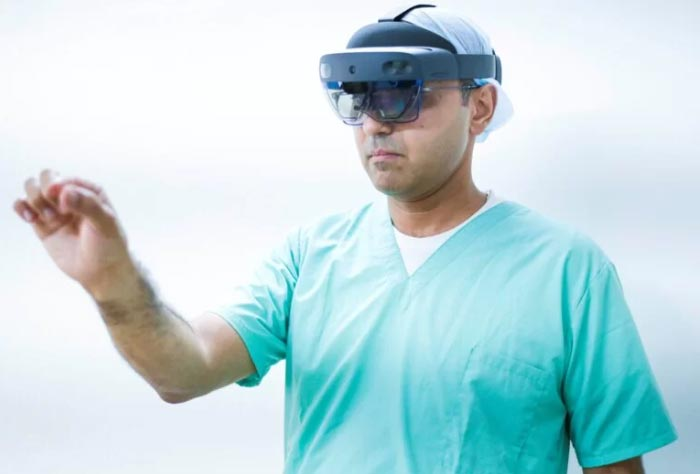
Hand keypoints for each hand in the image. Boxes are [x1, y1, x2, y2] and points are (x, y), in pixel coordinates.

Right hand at [13, 169, 136, 299]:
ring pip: (32, 189)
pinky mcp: (43, 225)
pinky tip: (30, 218)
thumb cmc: (109, 245)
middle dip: (44, 190)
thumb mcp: (105, 223)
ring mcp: (56, 210)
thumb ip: (88, 205)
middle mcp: (72, 197)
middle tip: (54, 211)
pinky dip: (20, 206)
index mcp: (90, 192)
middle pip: (46, 178)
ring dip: (34, 200)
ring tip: (48, 218)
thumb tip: (64, 192)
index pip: (66, 179)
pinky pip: (24, 206)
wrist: (102, 272)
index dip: (59, 189)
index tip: (64, 207)